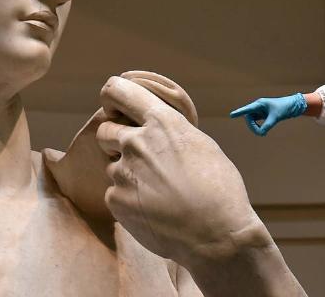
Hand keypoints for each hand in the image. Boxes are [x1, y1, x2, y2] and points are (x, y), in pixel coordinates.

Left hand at [97, 75, 265, 267]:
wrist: (216, 234)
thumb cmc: (219, 189)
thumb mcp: (201, 145)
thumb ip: (173, 132)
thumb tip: (160, 130)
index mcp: (161, 122)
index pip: (118, 91)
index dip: (112, 95)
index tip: (114, 103)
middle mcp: (136, 142)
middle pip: (106, 130)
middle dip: (116, 139)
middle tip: (138, 157)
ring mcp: (123, 172)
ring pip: (113, 166)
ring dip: (128, 174)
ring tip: (156, 191)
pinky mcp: (116, 200)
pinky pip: (115, 194)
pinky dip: (129, 200)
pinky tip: (152, 209)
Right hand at [229, 94, 307, 135]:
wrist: (293, 106)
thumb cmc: (284, 108)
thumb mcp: (276, 118)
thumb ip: (267, 125)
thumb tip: (261, 133)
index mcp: (260, 104)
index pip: (247, 109)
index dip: (239, 112)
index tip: (231, 115)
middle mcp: (258, 106)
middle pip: (249, 118)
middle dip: (253, 126)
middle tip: (261, 133)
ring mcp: (261, 110)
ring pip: (252, 121)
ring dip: (255, 128)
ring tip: (263, 133)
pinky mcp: (264, 114)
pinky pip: (257, 122)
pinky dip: (259, 127)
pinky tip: (263, 132)